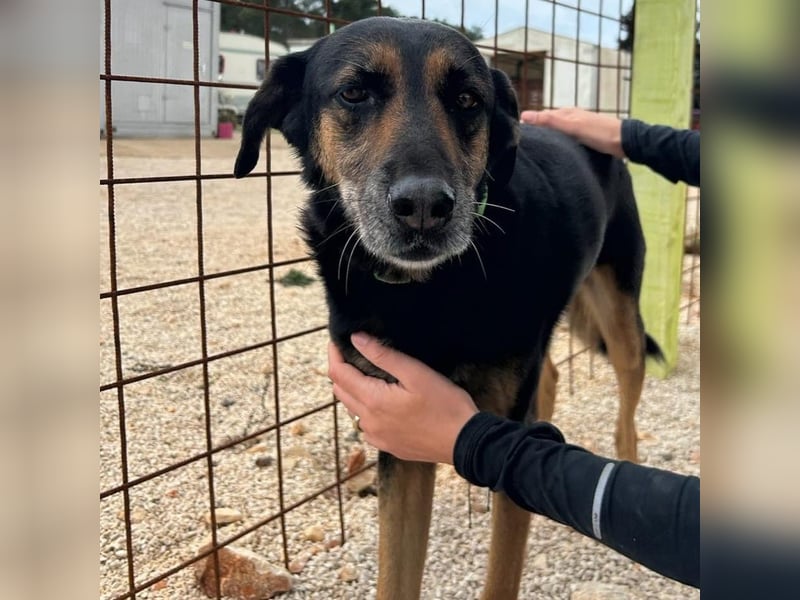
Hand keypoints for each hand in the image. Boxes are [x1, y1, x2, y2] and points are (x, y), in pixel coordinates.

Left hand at [327, 333, 477, 463]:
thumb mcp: (416, 373)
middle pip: (340, 391)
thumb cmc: (445, 405)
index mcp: (372, 401)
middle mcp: (368, 421)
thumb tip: (357, 339)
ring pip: (352, 408)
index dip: (334, 355)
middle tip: (353, 354)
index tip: (338, 341)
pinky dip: (367, 409)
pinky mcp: (387, 446)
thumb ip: (383, 356)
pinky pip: (366, 424)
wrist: (465, 443)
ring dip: (354, 390)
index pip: (338, 374)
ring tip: (370, 375)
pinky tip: (384, 402)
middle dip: (342, 371)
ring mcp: (376, 436)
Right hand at [520, 107, 624, 157]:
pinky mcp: (588, 137)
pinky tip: (561, 149)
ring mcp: (581, 126)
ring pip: (560, 130)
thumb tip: (524, 115)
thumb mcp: (571, 126)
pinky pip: (569, 137)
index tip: (518, 131)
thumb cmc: (598, 133)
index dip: (532, 122)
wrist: (625, 141)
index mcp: (568, 113)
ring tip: (540, 146)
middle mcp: (573, 117)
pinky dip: (561, 141)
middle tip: (526, 141)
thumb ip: (549, 121)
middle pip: (552, 122)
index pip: (544, 115)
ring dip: (551, 135)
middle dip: (540, 128)